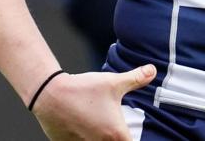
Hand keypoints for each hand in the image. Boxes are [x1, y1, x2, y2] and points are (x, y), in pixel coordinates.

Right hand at [31, 64, 156, 139]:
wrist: (51, 94)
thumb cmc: (83, 89)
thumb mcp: (113, 82)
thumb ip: (136, 78)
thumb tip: (153, 70)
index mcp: (116, 134)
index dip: (133, 138)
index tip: (131, 132)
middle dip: (118, 138)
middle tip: (114, 128)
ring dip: (101, 138)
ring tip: (97, 126)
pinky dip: (85, 139)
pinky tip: (83, 128)